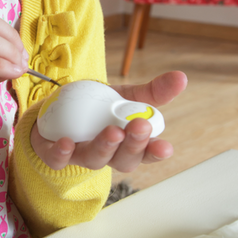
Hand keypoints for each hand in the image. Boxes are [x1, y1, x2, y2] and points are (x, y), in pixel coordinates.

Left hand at [29, 70, 187, 173]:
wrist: (59, 111)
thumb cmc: (98, 109)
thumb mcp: (126, 97)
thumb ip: (152, 91)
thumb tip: (182, 77)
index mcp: (128, 143)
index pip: (146, 153)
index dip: (155, 152)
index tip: (166, 147)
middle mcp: (108, 154)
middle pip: (124, 160)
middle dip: (133, 145)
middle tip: (140, 128)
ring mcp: (81, 156)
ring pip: (95, 160)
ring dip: (105, 147)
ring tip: (113, 132)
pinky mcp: (55, 155)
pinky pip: (58, 159)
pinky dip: (62, 152)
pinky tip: (66, 142)